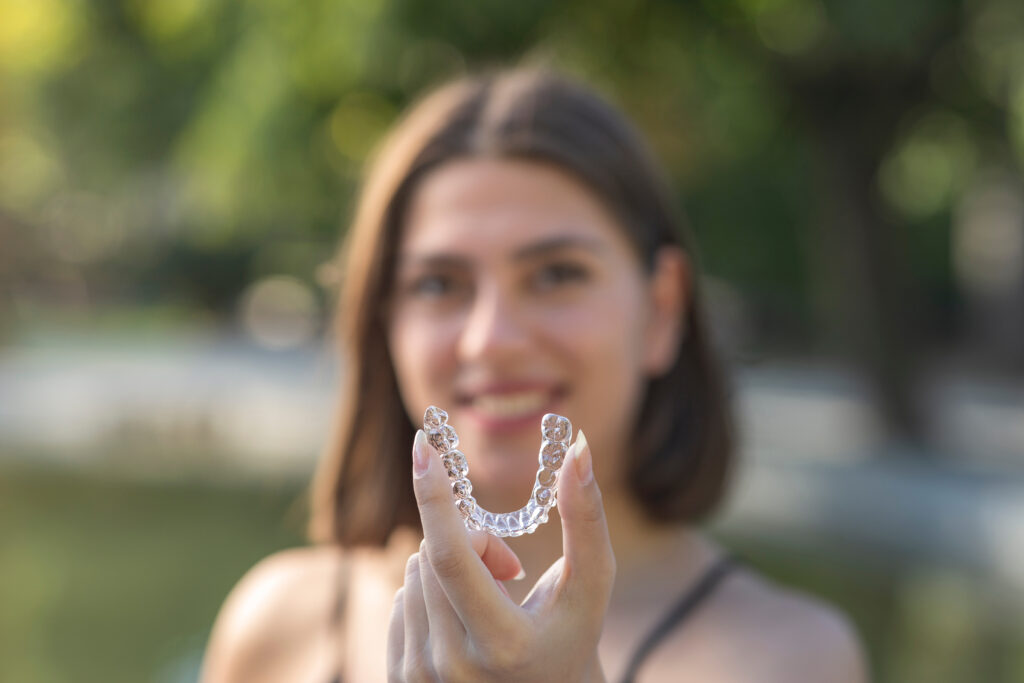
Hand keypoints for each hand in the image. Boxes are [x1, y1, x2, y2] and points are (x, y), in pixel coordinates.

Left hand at [387, 429, 614, 681]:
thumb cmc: (572, 635)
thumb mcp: (590, 583)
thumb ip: (586, 518)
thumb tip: (577, 447)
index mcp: (503, 642)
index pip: (452, 556)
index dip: (435, 495)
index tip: (423, 445)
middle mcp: (454, 665)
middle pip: (434, 555)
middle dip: (472, 541)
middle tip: (510, 569)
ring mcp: (422, 676)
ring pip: (414, 571)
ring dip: (450, 568)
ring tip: (491, 599)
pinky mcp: (401, 678)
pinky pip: (402, 597)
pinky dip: (431, 592)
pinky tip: (463, 619)